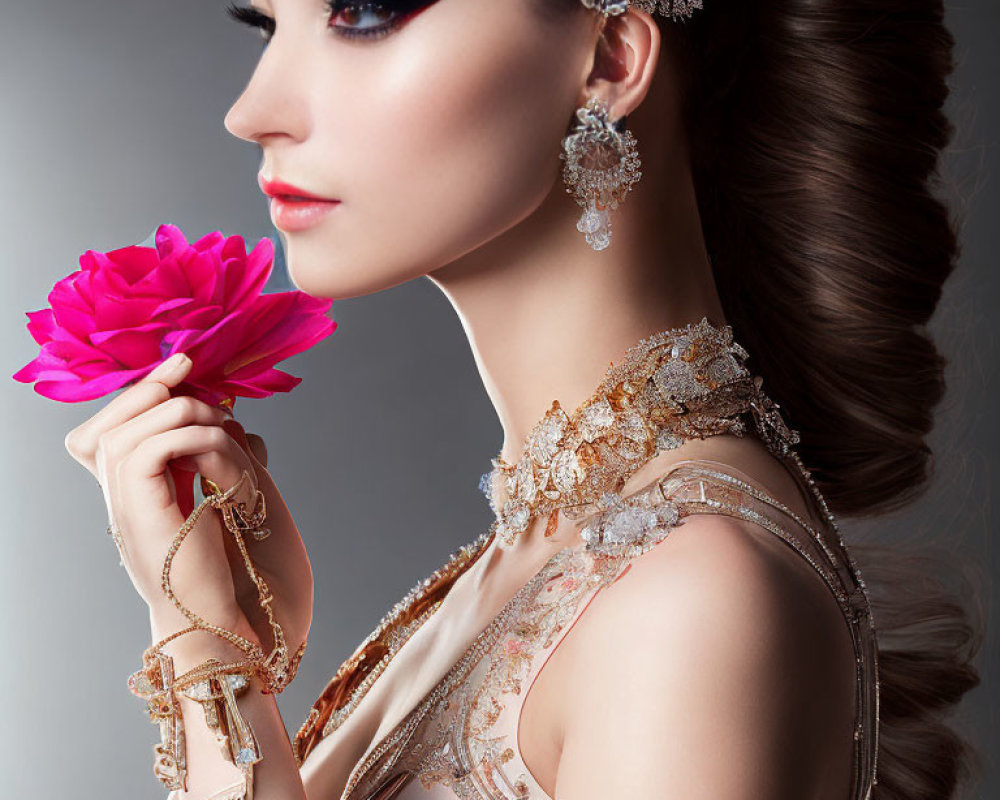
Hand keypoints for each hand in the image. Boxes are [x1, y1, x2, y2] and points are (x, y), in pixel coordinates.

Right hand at [64, 353, 312, 658]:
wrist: (233, 626)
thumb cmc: (239, 574)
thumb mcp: (234, 501)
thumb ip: (226, 461)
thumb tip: (243, 426)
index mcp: (139, 495)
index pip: (112, 428)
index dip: (142, 391)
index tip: (188, 366)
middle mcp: (123, 500)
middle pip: (110, 423)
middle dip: (160, 390)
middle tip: (211, 392)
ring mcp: (128, 508)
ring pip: (135, 428)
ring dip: (190, 416)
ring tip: (229, 438)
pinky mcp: (144, 514)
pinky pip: (156, 448)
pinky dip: (199, 441)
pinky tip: (228, 461)